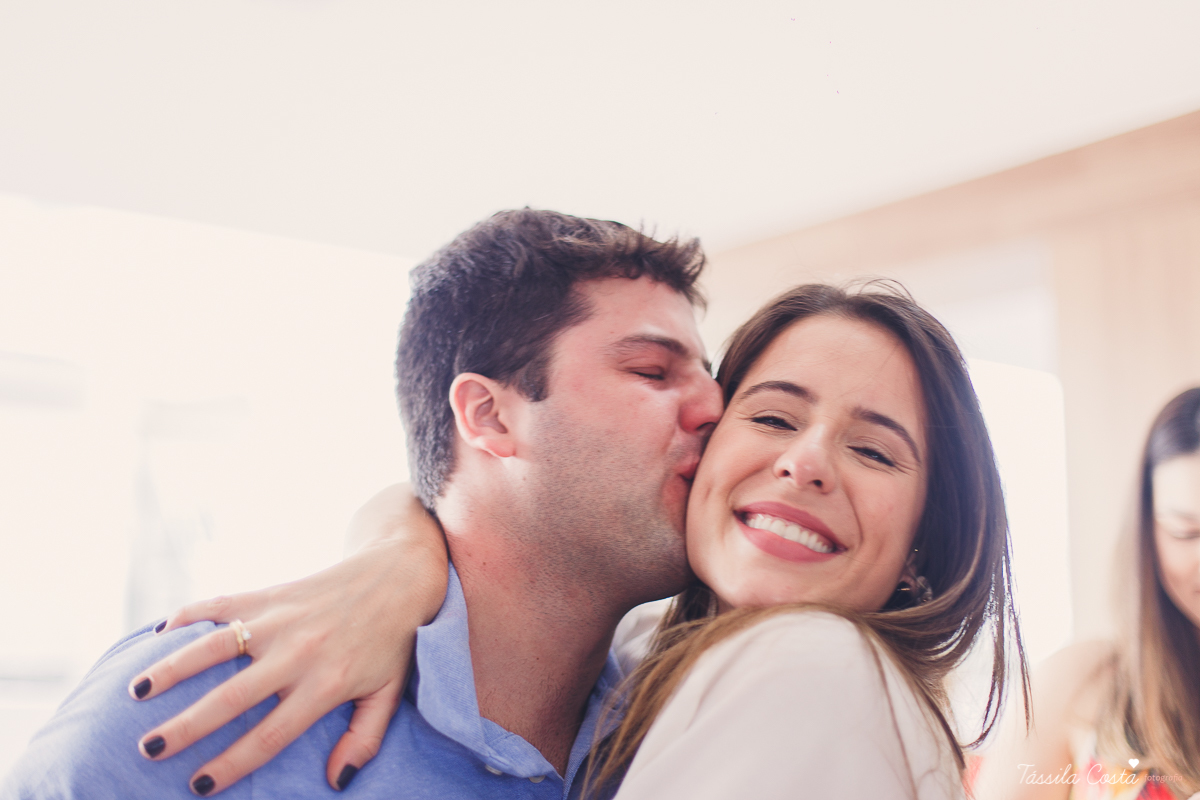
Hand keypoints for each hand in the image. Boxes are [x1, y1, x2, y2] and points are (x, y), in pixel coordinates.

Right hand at [126, 489, 448, 794]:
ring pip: (215, 646)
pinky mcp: (271, 592)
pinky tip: (158, 634)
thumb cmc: (393, 640)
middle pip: (231, 697)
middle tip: (148, 749)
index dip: (232, 763)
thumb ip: (364, 739)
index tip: (197, 784)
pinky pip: (220, 602)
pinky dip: (187, 615)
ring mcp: (281, 618)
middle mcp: (298, 652)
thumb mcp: (388, 693)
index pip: (270, 734)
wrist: (398, 573)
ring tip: (136, 693)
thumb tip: (337, 783)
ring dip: (172, 668)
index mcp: (326, 684)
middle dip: (186, 726)